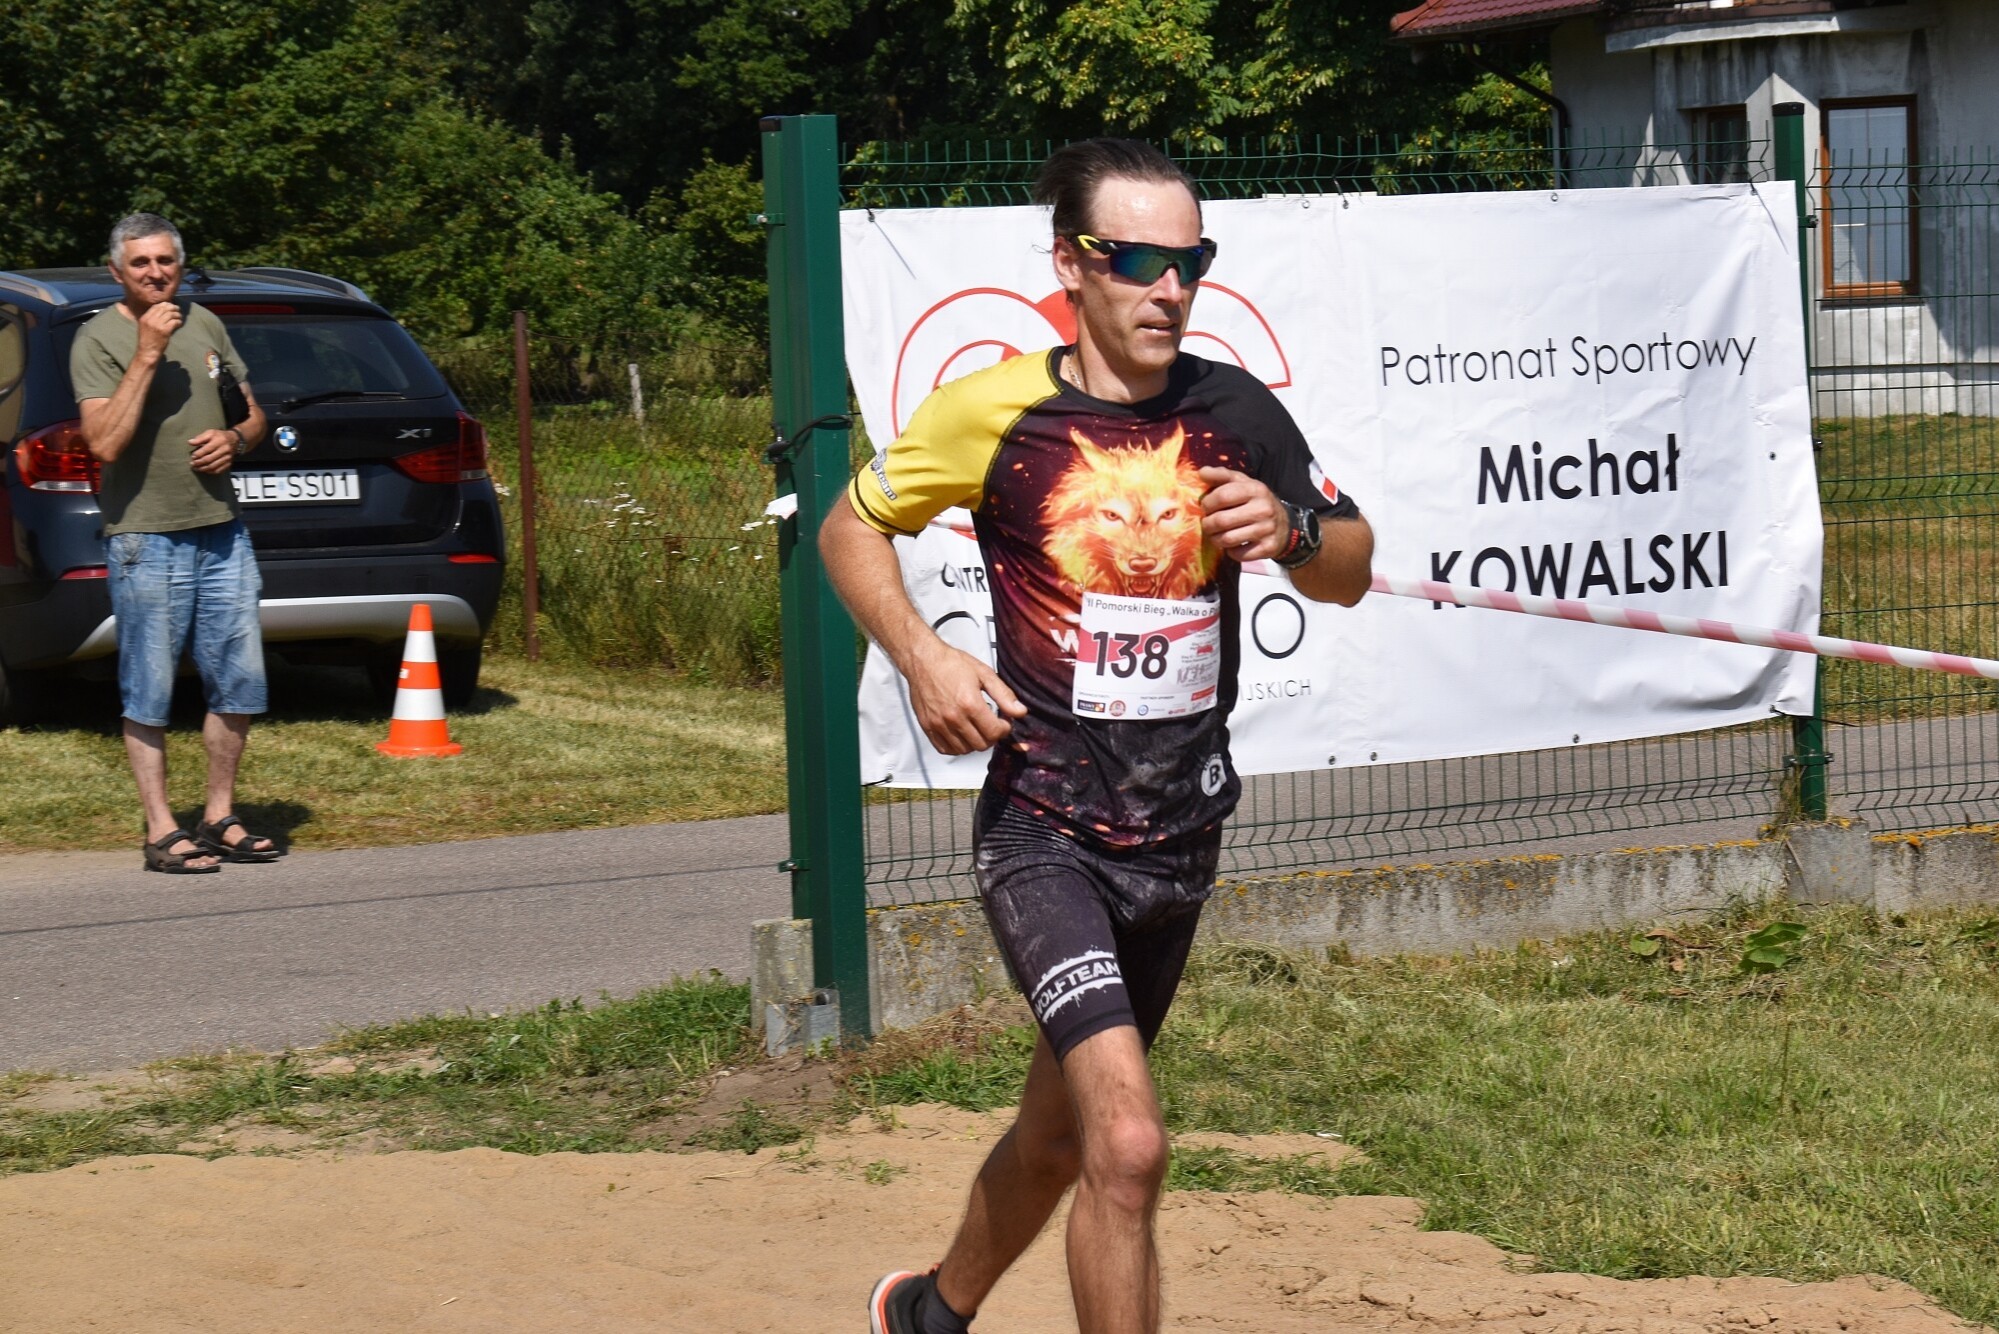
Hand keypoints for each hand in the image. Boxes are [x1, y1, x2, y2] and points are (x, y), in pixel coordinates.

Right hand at [136, 302, 182, 359]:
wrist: (147, 351)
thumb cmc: (147, 340)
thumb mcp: (144, 327)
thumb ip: (151, 319)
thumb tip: (162, 312)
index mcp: (144, 318)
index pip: (156, 306)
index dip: (164, 305)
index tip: (170, 305)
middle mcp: (150, 320)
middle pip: (164, 308)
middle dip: (172, 308)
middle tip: (178, 310)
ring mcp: (157, 325)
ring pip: (170, 314)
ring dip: (177, 315)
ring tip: (180, 317)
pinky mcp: (165, 331)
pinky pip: (174, 322)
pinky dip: (179, 322)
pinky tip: (180, 323)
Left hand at [188, 429, 237, 474]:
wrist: (234, 440)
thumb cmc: (219, 436)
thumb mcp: (210, 433)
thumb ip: (200, 438)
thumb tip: (190, 442)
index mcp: (219, 441)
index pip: (207, 449)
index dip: (198, 454)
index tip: (192, 456)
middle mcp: (224, 450)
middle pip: (210, 459)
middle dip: (199, 462)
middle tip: (192, 464)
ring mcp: (227, 458)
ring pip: (213, 466)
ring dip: (203, 468)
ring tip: (196, 468)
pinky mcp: (229, 463)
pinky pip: (219, 470)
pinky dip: (210, 472)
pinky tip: (205, 470)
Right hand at [904, 643, 1026, 754]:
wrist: (923, 660)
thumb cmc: (951, 663)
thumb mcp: (984, 674)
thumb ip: (1004, 695)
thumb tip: (1020, 712)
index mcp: (970, 703)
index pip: (995, 732)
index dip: (1004, 729)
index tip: (1003, 722)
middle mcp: (953, 717)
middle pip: (981, 744)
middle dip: (991, 736)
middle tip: (990, 724)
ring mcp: (939, 724)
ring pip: (964, 750)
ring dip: (974, 742)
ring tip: (975, 727)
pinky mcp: (927, 727)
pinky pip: (945, 749)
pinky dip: (956, 747)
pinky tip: (961, 734)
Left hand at [1199, 466, 1286, 561]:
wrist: (1285, 524)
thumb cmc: (1255, 501)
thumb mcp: (1242, 483)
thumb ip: (1221, 475)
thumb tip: (1201, 472)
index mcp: (1255, 489)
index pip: (1222, 496)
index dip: (1207, 503)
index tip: (1205, 507)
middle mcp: (1263, 509)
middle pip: (1221, 521)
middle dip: (1207, 524)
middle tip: (1207, 524)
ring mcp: (1267, 530)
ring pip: (1227, 540)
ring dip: (1215, 539)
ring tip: (1215, 535)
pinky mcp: (1268, 548)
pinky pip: (1239, 554)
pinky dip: (1231, 552)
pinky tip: (1232, 545)